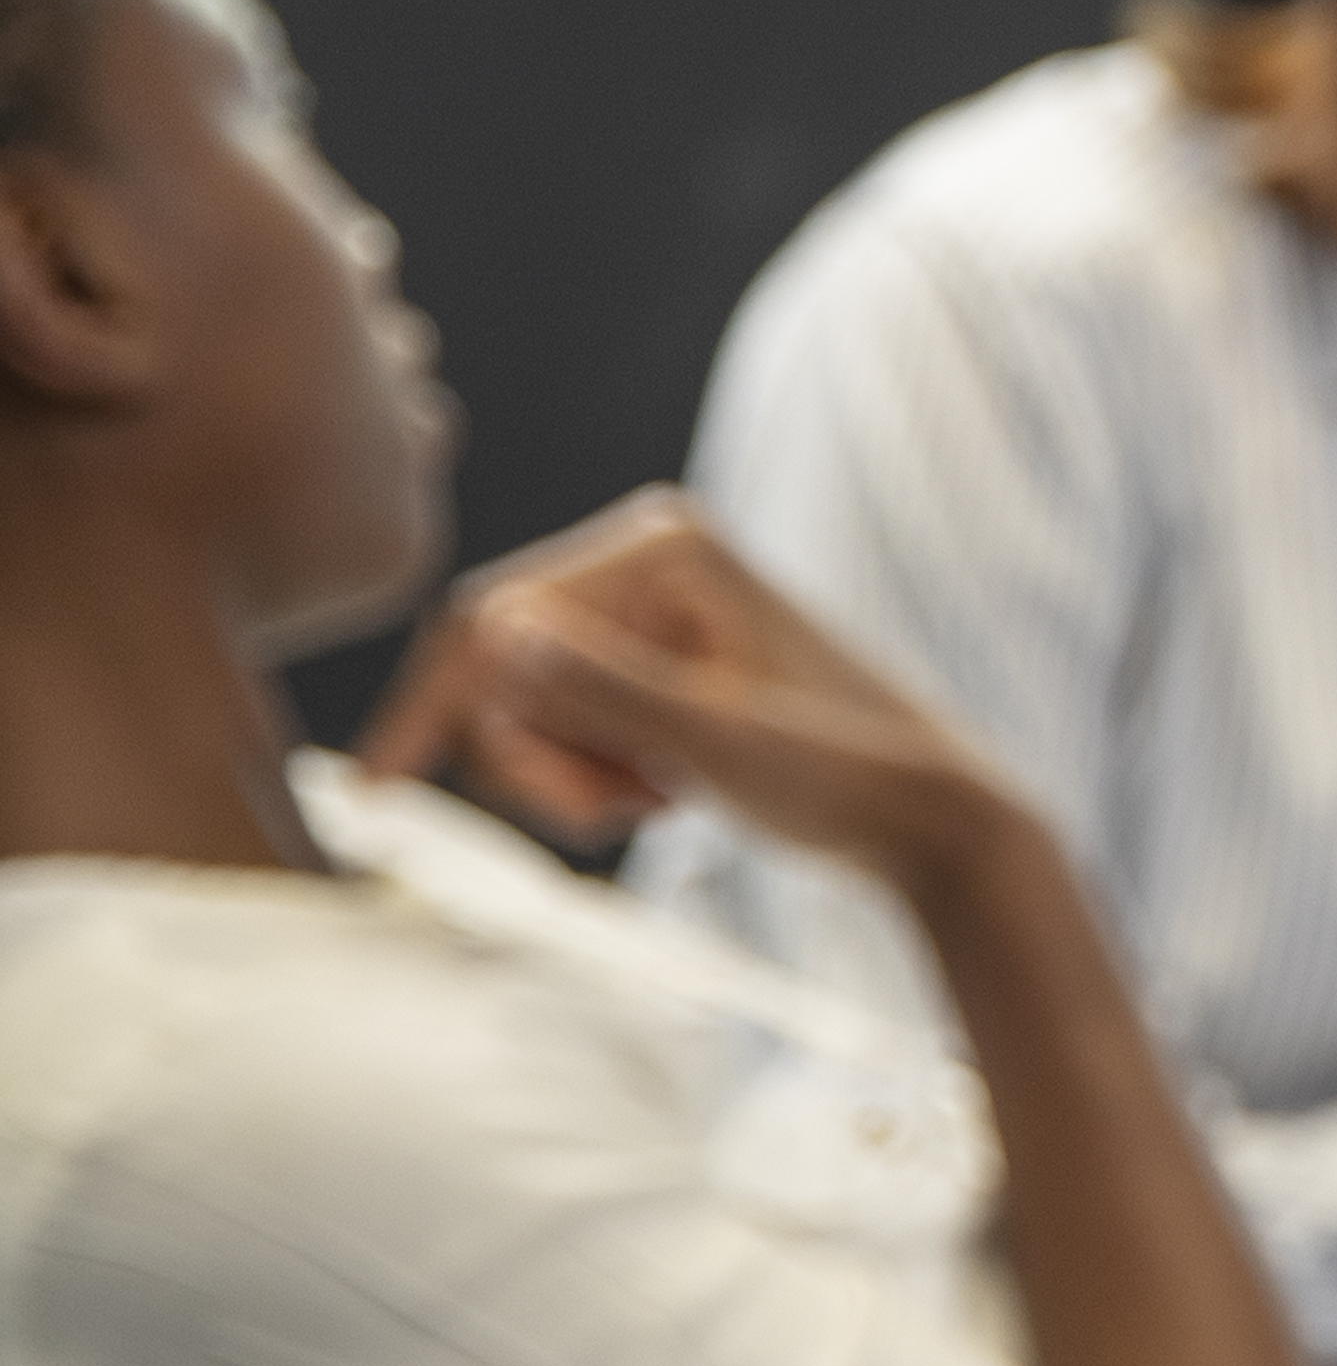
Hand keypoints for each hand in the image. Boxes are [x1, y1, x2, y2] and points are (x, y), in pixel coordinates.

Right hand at [358, 493, 1023, 895]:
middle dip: (537, 756)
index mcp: (662, 548)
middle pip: (500, 668)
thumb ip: (610, 693)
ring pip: (528, 708)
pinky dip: (597, 776)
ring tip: (656, 800)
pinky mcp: (659, 663)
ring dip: (570, 775)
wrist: (928, 817)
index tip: (378, 796)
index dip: (432, 710)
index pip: (492, 623)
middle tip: (615, 811)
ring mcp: (654, 612)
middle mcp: (651, 561)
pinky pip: (569, 726)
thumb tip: (500, 638)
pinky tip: (667, 793)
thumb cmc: (843, 774)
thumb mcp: (719, 742)